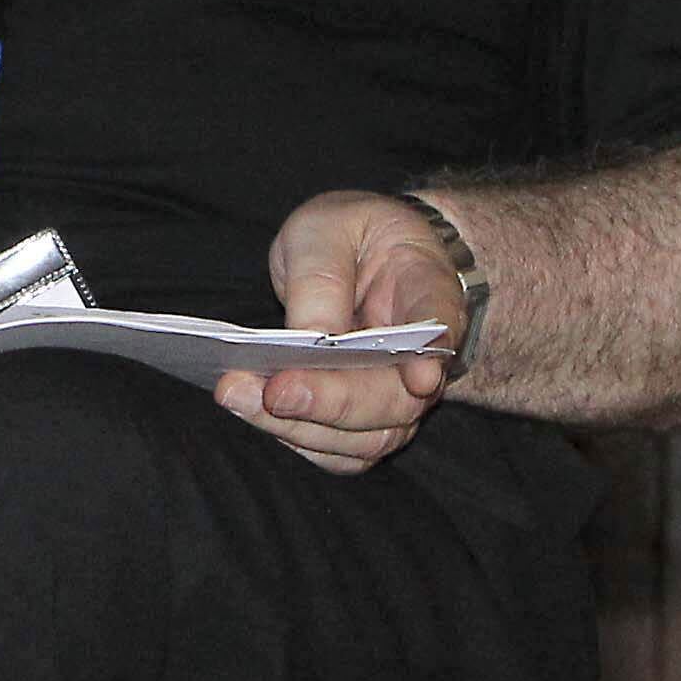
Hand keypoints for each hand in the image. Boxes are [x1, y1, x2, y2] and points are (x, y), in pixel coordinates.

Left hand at [215, 189, 468, 473]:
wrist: (361, 260)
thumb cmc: (347, 239)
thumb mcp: (327, 229)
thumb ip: (322, 277)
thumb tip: (311, 338)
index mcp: (427, 289)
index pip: (442, 325)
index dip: (433, 356)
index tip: (421, 379)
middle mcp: (425, 357)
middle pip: (396, 399)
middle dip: (332, 402)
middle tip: (272, 391)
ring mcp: (401, 397)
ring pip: (369, 437)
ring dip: (300, 426)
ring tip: (237, 394)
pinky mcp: (369, 422)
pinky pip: (341, 451)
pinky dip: (297, 438)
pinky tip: (250, 410)